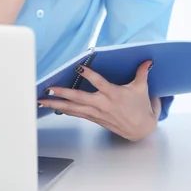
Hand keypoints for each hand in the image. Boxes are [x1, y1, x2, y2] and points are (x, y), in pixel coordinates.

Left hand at [37, 60, 160, 140]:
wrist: (141, 130)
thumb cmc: (140, 108)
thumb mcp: (142, 89)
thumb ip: (142, 73)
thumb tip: (147, 60)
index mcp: (113, 94)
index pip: (99, 82)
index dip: (90, 75)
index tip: (79, 67)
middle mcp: (102, 103)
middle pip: (79, 98)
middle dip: (62, 93)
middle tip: (49, 89)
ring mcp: (96, 112)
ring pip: (73, 108)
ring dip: (57, 104)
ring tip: (43, 101)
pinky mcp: (94, 118)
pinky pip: (76, 114)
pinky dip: (64, 110)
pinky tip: (54, 108)